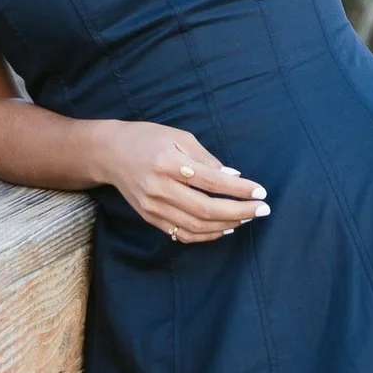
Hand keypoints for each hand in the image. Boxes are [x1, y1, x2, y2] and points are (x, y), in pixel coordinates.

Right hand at [94, 122, 269, 243]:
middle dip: (239, 211)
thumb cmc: (148, 139)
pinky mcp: (150, 218)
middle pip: (205, 209)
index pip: (211, 180)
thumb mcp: (179, 137)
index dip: (239, 189)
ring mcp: (152, 207)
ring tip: (247, 217)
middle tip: (262, 209)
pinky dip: (206, 235)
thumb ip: (206, 158)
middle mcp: (158, 187)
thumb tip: (234, 176)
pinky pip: (182, 234)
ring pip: (196, 226)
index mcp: (167, 162)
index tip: (261, 191)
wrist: (109, 153)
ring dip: (226, 225)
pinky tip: (224, 228)